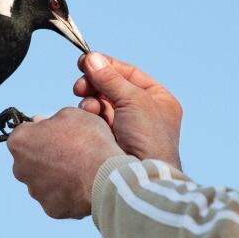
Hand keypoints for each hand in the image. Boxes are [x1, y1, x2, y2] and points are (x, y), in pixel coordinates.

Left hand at [7, 107, 123, 218]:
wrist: (107, 177)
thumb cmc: (89, 141)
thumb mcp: (72, 114)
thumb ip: (52, 118)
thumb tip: (43, 123)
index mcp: (20, 141)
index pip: (25, 133)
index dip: (42, 130)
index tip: (57, 133)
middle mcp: (20, 168)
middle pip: (31, 158)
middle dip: (46, 154)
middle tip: (71, 151)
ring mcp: (34, 191)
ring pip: (43, 179)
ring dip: (56, 174)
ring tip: (80, 169)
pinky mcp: (49, 208)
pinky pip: (56, 197)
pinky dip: (66, 192)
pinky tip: (82, 185)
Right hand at [74, 52, 182, 168]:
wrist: (142, 178)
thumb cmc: (149, 140)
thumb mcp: (133, 100)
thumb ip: (110, 78)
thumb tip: (92, 58)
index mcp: (158, 99)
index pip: (129, 74)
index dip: (107, 66)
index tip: (85, 61)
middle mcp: (145, 112)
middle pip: (112, 88)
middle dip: (95, 85)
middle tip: (79, 86)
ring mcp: (128, 128)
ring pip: (101, 105)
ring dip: (91, 103)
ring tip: (88, 108)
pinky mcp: (112, 141)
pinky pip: (96, 122)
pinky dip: (90, 118)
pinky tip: (87, 118)